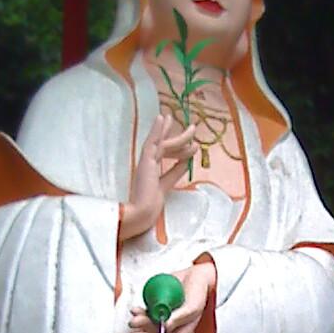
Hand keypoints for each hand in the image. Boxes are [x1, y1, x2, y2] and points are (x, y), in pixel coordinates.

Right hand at [120, 113, 195, 241]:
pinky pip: (152, 142)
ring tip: (193, 129)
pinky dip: (157, 130)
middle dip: (180, 137)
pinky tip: (162, 118)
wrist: (140, 214)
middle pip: (166, 146)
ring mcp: (145, 162)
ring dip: (178, 135)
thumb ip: (175, 172)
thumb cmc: (150, 206)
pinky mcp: (144, 161)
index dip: (178, 147)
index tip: (188, 141)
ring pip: (164, 143)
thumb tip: (187, 161)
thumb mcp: (167, 185)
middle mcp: (147, 164)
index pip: (166, 154)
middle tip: (193, 128)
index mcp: (151, 171)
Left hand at [126, 260, 216, 332]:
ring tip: (134, 320)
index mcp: (182, 332)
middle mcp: (171, 327)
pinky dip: (138, 312)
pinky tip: (135, 310)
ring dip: (139, 324)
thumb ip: (180, 318)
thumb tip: (164, 326)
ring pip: (147, 326)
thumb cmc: (198, 294)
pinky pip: (145, 312)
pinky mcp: (156, 306)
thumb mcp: (192, 308)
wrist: (195, 275)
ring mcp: (162, 316)